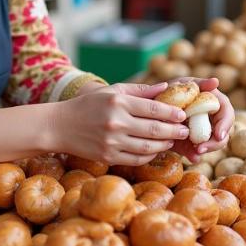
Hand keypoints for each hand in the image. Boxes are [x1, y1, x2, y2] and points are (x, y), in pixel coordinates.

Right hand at [53, 81, 189, 166]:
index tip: (183, 115)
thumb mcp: (112, 92)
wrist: (60, 126)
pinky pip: (136, 159)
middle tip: (185, 131)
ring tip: (172, 140)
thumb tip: (166, 87)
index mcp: (118, 103)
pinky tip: (155, 150)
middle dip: (174, 131)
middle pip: (154, 129)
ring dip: (164, 145)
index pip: (153, 108)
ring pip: (148, 147)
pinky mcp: (108, 157)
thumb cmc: (88, 105)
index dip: (172, 113)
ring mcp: (112, 142)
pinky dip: (149, 155)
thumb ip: (140, 91)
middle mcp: (116, 122)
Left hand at [162, 77, 233, 164]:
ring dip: (206, 150)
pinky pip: (197, 152)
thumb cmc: (174, 89)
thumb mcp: (185, 83)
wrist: (156, 105)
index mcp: (215, 104)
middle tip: (201, 148)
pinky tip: (192, 158)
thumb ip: (201, 83)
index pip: (227, 114)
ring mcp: (204, 132)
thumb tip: (216, 81)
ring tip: (195, 153)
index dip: (225, 125)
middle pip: (223, 134)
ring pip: (212, 145)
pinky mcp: (193, 143)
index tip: (219, 135)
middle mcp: (213, 119)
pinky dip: (195, 155)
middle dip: (215, 143)